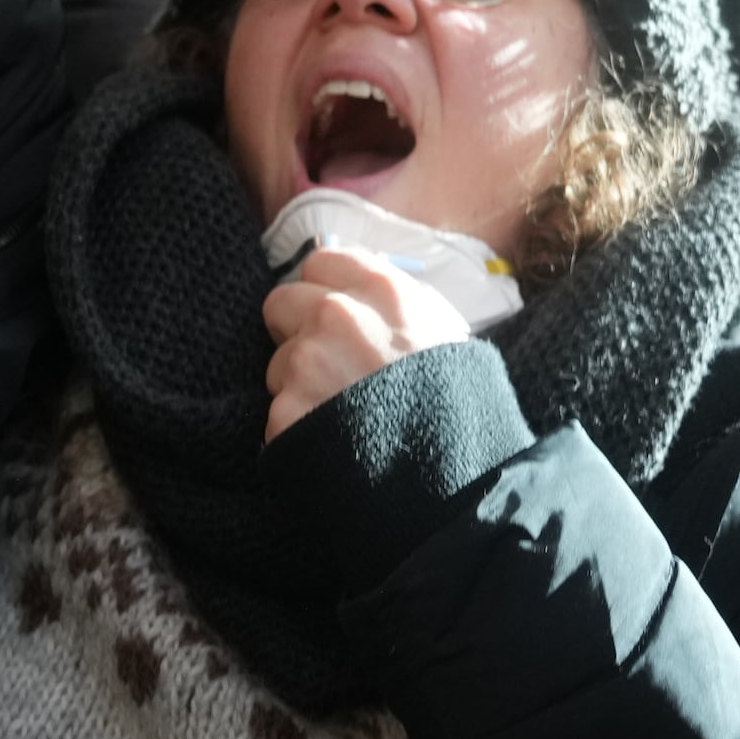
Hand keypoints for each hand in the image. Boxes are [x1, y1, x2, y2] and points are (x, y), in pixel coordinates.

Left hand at [259, 247, 471, 442]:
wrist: (459, 476)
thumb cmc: (461, 404)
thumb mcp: (449, 334)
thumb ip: (403, 303)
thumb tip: (366, 291)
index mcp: (381, 289)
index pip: (320, 262)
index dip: (325, 290)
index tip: (334, 315)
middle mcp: (336, 315)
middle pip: (282, 303)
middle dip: (297, 330)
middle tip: (326, 363)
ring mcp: (306, 363)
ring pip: (278, 363)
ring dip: (300, 385)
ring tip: (341, 414)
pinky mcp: (285, 412)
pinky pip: (280, 413)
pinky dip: (300, 429)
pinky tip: (334, 443)